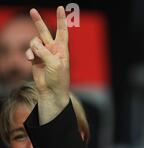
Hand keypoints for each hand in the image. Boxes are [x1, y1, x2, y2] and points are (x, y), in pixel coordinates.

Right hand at [26, 6, 69, 123]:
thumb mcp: (54, 64)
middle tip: (32, 10)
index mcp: (62, 49)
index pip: (62, 32)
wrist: (51, 91)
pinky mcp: (36, 59)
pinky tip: (30, 59)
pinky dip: (29, 54)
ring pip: (34, 42)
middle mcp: (53, 49)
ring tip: (33, 56)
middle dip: (38, 21)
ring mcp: (44, 54)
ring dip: (32, 47)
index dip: (61, 20)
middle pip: (45, 32)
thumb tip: (34, 44)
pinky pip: (30, 50)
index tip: (61, 8)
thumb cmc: (58, 79)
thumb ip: (44, 52)